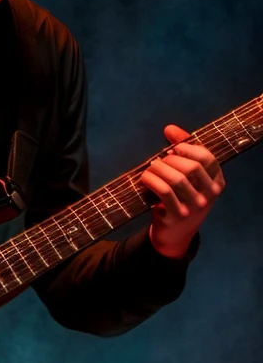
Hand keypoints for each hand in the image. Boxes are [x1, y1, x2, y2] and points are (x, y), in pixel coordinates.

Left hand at [141, 123, 224, 258]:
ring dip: (159, 169)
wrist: (175, 233)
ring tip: (150, 168)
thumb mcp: (188, 177)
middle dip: (171, 159)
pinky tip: (145, 178)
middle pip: (191, 167)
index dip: (188, 147)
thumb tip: (170, 129)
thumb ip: (183, 150)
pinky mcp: (178, 216)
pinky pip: (164, 192)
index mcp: (217, 182)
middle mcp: (210, 195)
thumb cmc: (181, 198)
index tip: (174, 148)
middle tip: (159, 161)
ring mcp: (196, 207)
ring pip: (177, 179)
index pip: (207, 157)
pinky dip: (152, 180)